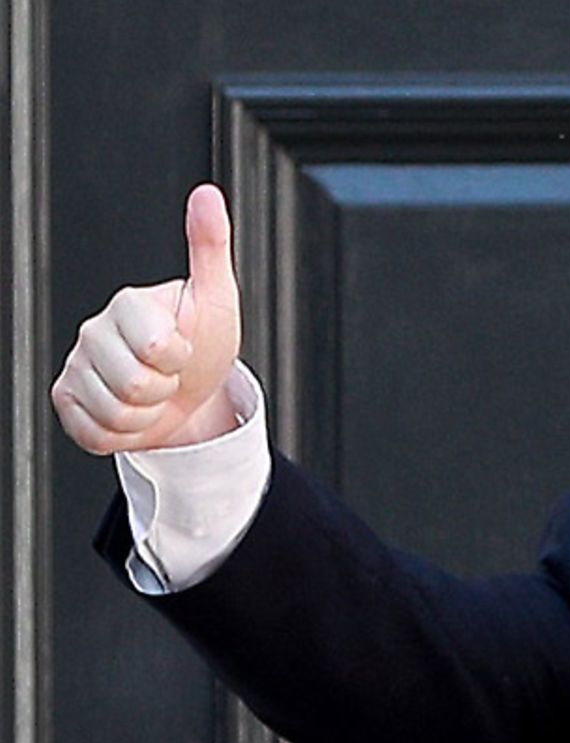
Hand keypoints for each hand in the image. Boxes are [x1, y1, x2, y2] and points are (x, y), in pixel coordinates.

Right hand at [51, 184, 243, 452]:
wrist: (193, 393)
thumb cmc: (204, 343)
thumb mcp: (217, 296)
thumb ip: (210, 245)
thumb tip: (207, 193)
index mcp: (128, 304)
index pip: (156, 347)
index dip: (180, 358)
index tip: (184, 348)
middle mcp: (93, 331)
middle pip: (134, 385)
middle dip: (166, 390)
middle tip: (170, 375)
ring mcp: (76, 366)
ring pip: (116, 413)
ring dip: (149, 414)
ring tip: (155, 393)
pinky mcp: (66, 400)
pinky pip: (96, 433)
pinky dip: (125, 434)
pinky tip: (134, 412)